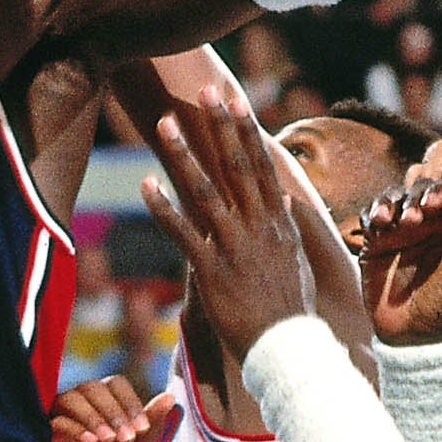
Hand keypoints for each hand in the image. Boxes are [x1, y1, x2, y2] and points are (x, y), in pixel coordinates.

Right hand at [47, 379, 179, 441]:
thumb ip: (152, 425)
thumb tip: (170, 397)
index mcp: (107, 406)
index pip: (115, 384)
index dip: (130, 402)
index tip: (142, 429)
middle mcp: (83, 407)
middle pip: (93, 387)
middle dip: (113, 411)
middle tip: (127, 438)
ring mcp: (63, 420)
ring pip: (71, 398)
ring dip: (94, 416)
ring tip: (109, 440)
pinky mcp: (47, 438)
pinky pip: (56, 421)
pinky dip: (74, 427)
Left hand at [143, 94, 315, 364]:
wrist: (287, 350)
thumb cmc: (290, 311)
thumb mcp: (295, 262)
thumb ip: (286, 228)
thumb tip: (284, 202)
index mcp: (277, 223)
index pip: (260, 166)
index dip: (246, 131)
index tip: (236, 100)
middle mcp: (258, 228)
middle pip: (236, 166)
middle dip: (220, 126)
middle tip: (206, 90)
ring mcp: (234, 247)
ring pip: (206, 192)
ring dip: (184, 155)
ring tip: (166, 124)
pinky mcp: (211, 270)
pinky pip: (183, 233)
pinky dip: (163, 207)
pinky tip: (145, 183)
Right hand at [361, 126, 441, 348]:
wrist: (420, 335)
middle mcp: (439, 214)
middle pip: (432, 171)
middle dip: (431, 183)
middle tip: (431, 208)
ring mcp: (408, 224)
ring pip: (404, 187)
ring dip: (406, 198)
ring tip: (411, 223)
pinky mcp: (380, 236)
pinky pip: (376, 209)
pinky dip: (379, 210)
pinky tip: (385, 225)